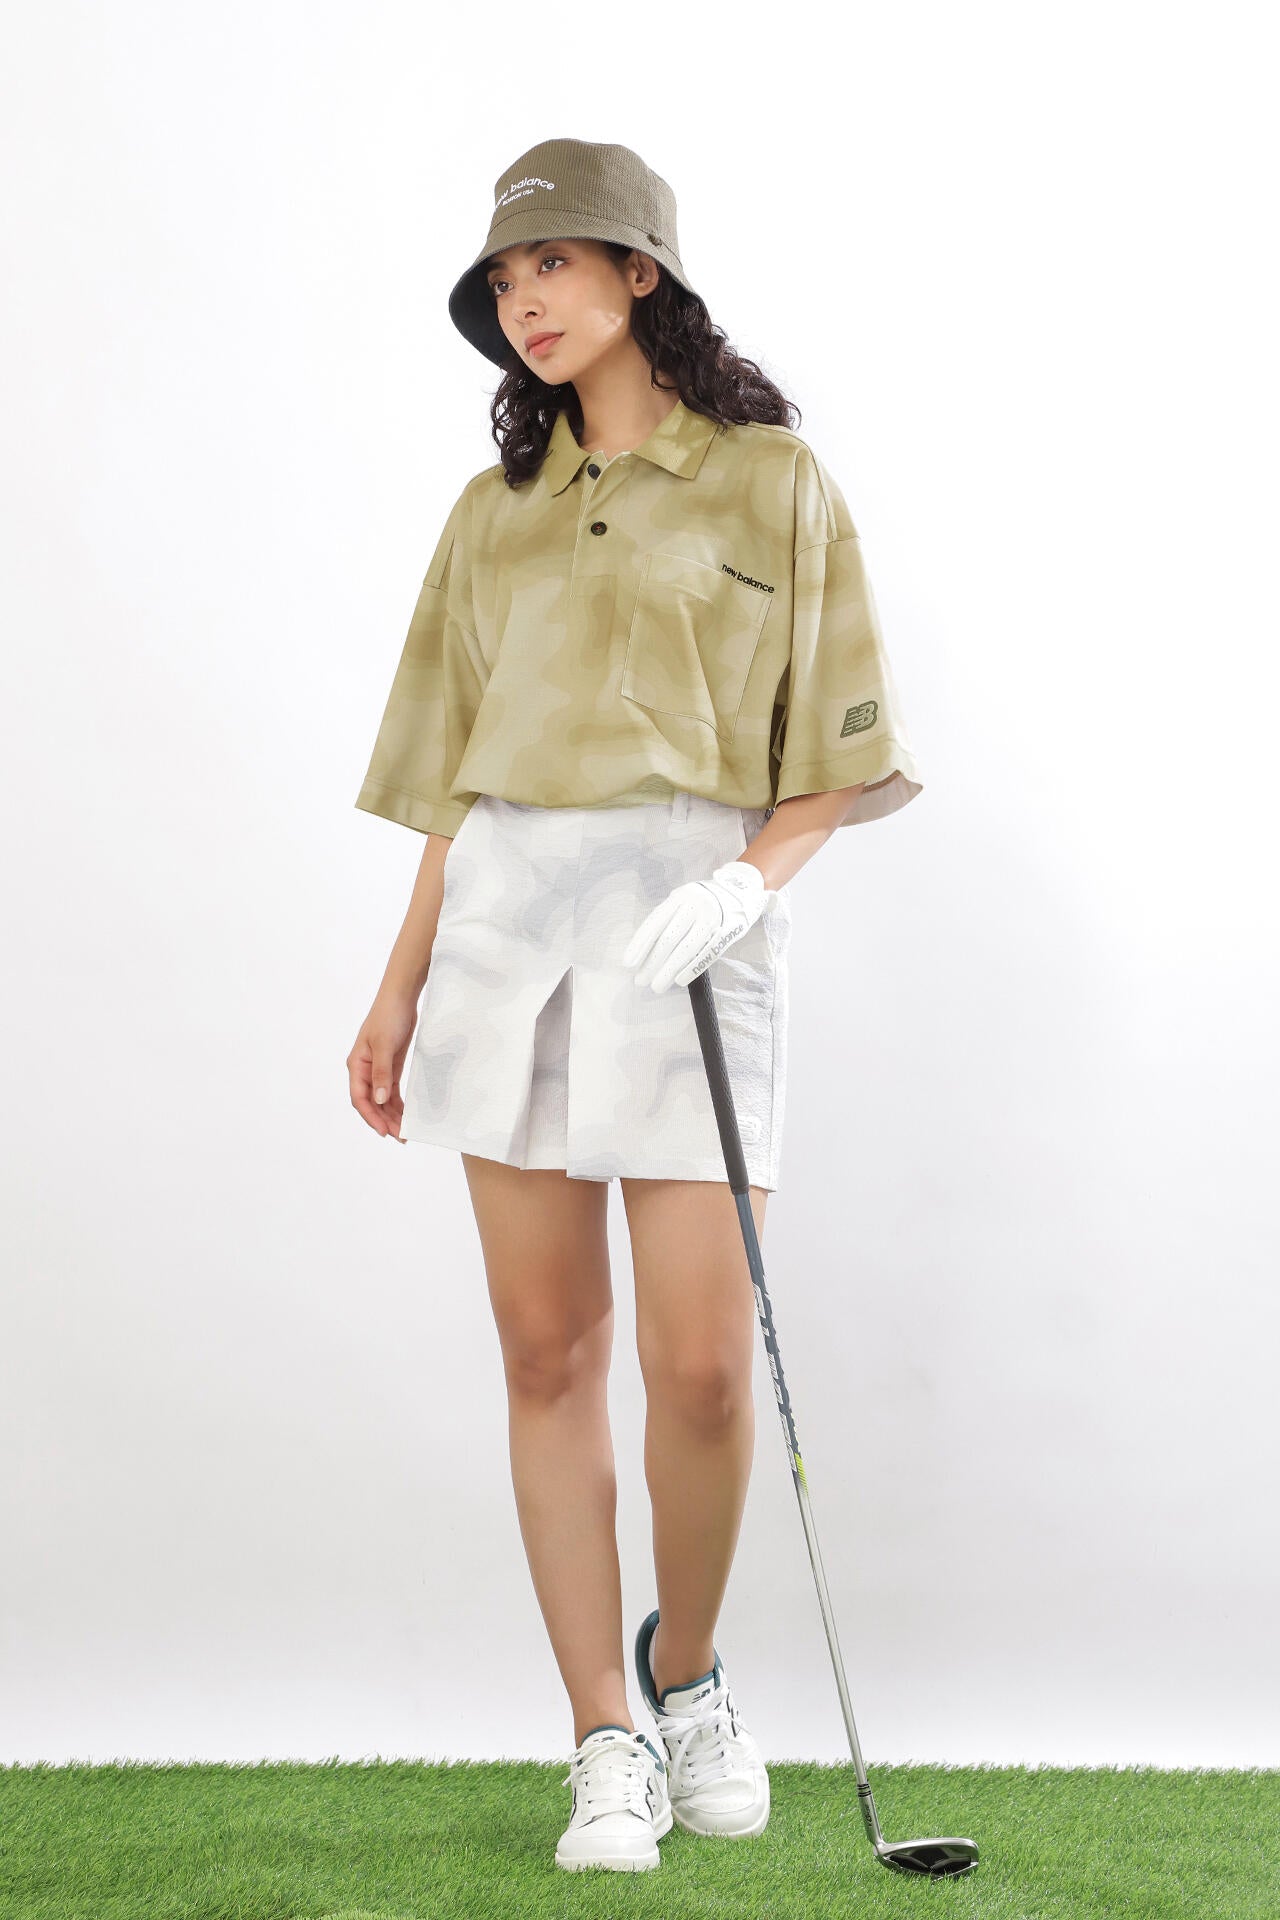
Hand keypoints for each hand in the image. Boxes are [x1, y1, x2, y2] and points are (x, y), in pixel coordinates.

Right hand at [348, 987, 419, 1139]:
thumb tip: (379, 1100)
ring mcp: (378, 1069)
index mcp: (356, 1065)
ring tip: (404, 1131)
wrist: (400, 998)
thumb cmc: (388, 1017)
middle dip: (384, 1120)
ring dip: (391, 1115)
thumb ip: (382, 1073)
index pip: (360, 1098)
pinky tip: (405, 1114)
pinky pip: (392, 1091)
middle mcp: (364, 1070)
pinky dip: (397, 1104)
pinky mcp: (391, 1067)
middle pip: (371, 1103)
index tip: (385, 1132)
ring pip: (382, 1100)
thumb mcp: (385, 1045)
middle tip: (401, 1137)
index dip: (371, 1117)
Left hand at [622, 860, 770, 993]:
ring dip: (668, 970)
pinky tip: (679, 980)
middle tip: (641, 980)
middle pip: (668, 938)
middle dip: (652, 962)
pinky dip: (691, 968)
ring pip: (686, 948)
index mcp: (679, 896)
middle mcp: (694, 905)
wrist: (743, 890)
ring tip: (657, 985)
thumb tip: (645, 951)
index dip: (640, 944)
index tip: (628, 963)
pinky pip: (706, 953)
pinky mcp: (727, 931)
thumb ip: (669, 919)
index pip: (654, 923)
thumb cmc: (706, 901)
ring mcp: (712, 918)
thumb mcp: (685, 900)